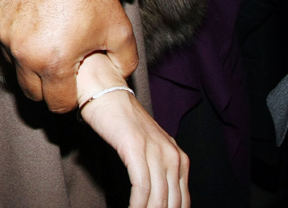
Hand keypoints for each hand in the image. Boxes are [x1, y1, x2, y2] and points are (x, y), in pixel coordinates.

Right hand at [0, 0, 137, 112]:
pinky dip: (18, 39)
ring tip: (50, 41)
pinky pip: (5, 42)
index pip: (57, 104)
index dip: (70, 96)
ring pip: (16, 67)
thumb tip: (116, 80)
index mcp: (54, 63)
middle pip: (32, 92)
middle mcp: (24, 53)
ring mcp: (6, 34)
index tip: (75, 83)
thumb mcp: (119, 31)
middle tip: (63, 65)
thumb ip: (124, 64)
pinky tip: (36, 25)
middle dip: (48, 85)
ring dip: (30, 62)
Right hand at [77, 54, 189, 207]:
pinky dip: (137, 205)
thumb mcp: (148, 150)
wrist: (105, 91)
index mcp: (179, 158)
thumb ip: (157, 173)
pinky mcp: (136, 147)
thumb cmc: (121, 123)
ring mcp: (155, 150)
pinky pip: (142, 186)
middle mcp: (172, 154)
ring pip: (158, 198)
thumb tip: (158, 202)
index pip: (183, 202)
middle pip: (172, 203)